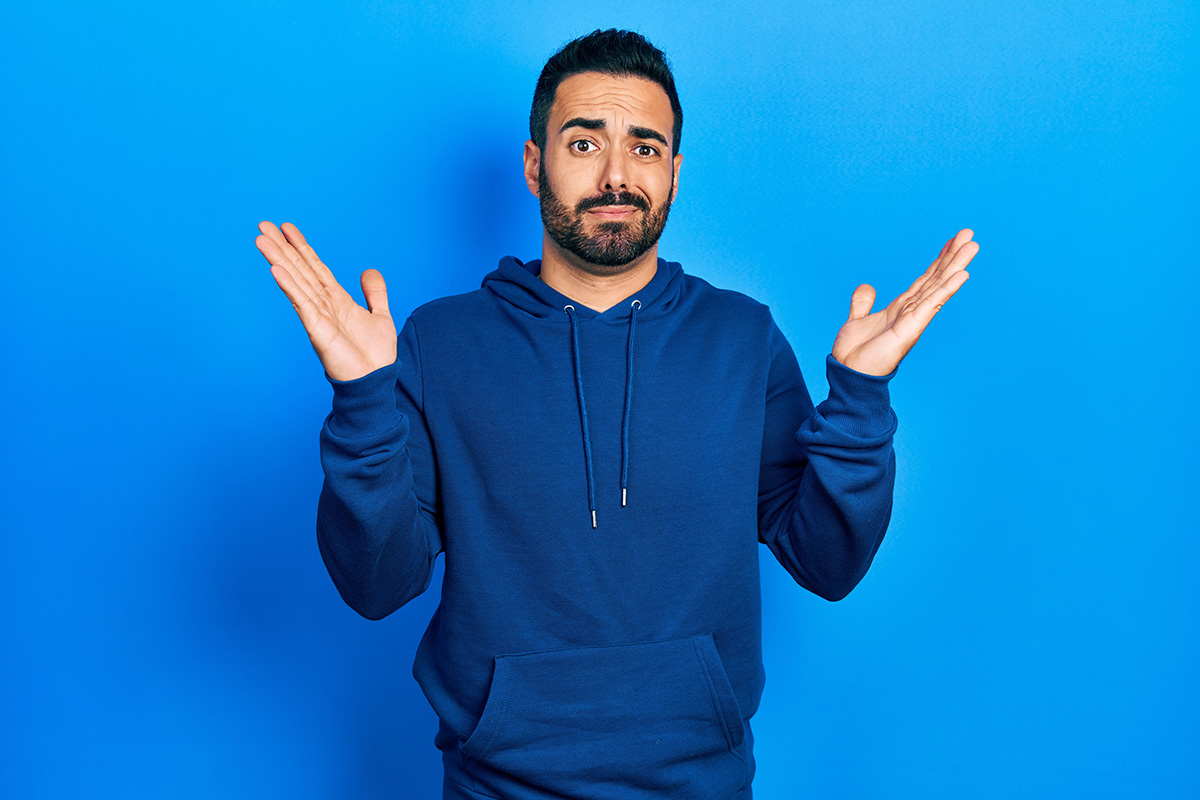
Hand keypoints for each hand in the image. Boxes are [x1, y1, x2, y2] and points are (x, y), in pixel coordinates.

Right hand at [256, 221, 396, 381]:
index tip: (287, 227)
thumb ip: (375, 293)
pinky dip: (289, 285)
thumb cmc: (375, 355)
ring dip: (278, 259)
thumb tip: (369, 270)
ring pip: (295, 281)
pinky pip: (301, 303)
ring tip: (261, 239)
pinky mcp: (317, 329)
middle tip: (263, 224)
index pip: (316, 267)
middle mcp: (323, 304)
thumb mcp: (381, 316)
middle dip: (282, 247)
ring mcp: (318, 316)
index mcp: (337, 300)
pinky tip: (276, 269)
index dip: (302, 247)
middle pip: (299, 269)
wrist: (375, 380)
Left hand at [831, 229, 976, 375]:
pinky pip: (932, 304)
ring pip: (939, 286)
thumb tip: (867, 287)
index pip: (925, 278)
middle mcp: (912, 311)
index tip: (953, 240)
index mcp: (902, 308)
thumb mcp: (857, 320)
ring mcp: (915, 319)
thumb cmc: (855, 354)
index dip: (939, 259)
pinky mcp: (912, 328)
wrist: (849, 374)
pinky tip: (963, 274)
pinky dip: (947, 288)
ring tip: (973, 245)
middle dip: (953, 256)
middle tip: (969, 234)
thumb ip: (863, 304)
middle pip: (937, 278)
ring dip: (956, 265)